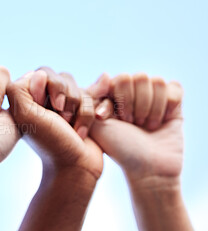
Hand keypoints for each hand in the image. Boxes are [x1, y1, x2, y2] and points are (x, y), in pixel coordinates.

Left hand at [8, 68, 105, 230]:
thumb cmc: (50, 142)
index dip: (47, 87)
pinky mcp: (83, 111)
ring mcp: (65, 105)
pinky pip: (92, 97)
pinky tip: (81, 132)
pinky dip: (88, 115)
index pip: (41, 73)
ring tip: (71, 127)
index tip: (44, 106)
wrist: (76, 166)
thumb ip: (20, 89)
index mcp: (28, 99)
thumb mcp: (25, 115)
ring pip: (78, 87)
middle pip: (61, 77)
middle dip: (65, 97)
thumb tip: (38, 75)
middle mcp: (46, 100)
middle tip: (61, 117)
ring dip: (77, 108)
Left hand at [90, 73, 191, 230]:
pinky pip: (173, 88)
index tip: (109, 118)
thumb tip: (106, 74)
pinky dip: (166, 106)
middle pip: (138, 76)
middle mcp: (133, 94)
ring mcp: (153, 97)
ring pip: (156, 82)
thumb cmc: (119, 148)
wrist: (147, 169)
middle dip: (134, 104)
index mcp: (113, 95)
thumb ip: (92, 96)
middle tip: (131, 123)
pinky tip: (160, 122)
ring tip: (144, 125)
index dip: (118, 99)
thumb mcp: (94, 123)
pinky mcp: (174, 103)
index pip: (119, 78)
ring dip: (149, 108)